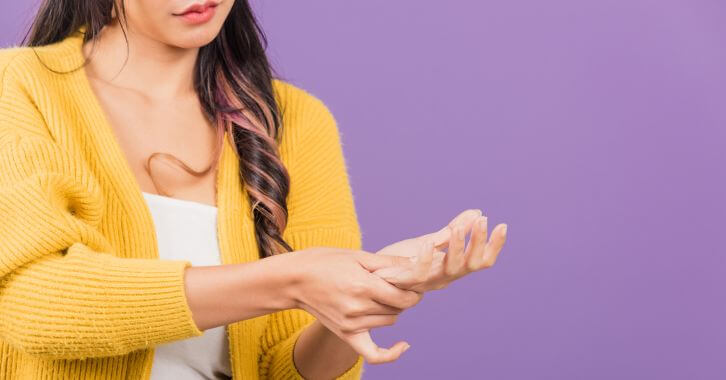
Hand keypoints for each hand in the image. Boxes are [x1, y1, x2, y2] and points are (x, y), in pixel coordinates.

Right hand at [286, 247, 421, 363]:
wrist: (295, 280)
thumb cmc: (325, 262)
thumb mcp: (358, 255)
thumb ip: (388, 262)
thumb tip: (414, 263)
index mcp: (364, 287)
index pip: (403, 297)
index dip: (413, 290)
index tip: (413, 283)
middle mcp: (359, 309)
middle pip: (398, 309)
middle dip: (402, 297)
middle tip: (397, 285)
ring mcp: (351, 324)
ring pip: (389, 322)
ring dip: (392, 310)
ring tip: (382, 295)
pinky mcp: (345, 334)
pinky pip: (373, 354)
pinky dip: (390, 354)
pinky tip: (404, 346)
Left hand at [373, 209, 507, 292]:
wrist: (373, 275)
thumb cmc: (402, 260)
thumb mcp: (431, 240)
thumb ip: (453, 230)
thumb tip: (477, 212)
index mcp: (452, 267)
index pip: (481, 260)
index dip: (494, 246)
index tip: (503, 225)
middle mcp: (444, 277)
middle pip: (470, 265)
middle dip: (479, 243)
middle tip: (483, 221)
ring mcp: (427, 281)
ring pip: (450, 269)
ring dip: (457, 248)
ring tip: (458, 228)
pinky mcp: (406, 281)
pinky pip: (420, 273)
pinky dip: (426, 257)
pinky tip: (428, 242)